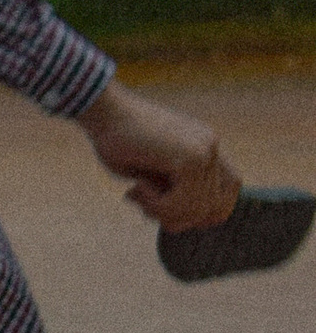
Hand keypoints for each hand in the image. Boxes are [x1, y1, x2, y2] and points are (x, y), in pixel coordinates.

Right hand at [78, 80, 238, 233]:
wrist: (101, 111)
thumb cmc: (115, 139)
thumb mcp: (149, 171)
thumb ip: (171, 190)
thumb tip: (183, 221)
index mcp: (204, 145)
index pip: (231, 189)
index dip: (207, 211)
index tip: (170, 213)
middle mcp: (209, 146)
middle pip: (217, 207)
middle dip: (181, 219)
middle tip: (146, 207)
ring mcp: (203, 151)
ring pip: (198, 210)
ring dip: (163, 213)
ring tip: (136, 194)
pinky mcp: (189, 159)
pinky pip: (181, 204)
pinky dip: (155, 206)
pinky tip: (136, 188)